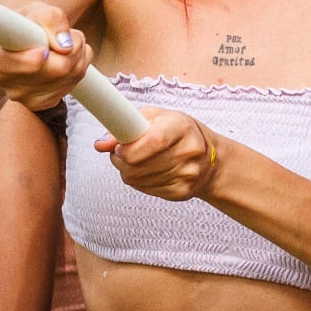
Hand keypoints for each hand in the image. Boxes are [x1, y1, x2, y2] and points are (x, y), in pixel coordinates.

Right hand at [0, 1, 91, 111]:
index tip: (43, 52)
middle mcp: (5, 81)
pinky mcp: (44, 103)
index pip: (3, 62)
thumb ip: (50, 19)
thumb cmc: (26, 25)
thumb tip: (66, 46)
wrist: (20, 48)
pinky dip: (79, 64)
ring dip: (78, 52)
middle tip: (67, 34)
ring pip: (71, 73)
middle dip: (72, 46)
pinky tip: (65, 58)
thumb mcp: (36, 11)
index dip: (27, 60)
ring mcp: (24, 97)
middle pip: (55, 69)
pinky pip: (75, 81)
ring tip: (64, 43)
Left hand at [97, 107, 220, 201]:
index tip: (118, 147)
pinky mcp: (182, 192)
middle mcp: (190, 151)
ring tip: (138, 161)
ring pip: (138, 180)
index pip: (153, 141)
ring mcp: (188, 174)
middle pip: (138, 165)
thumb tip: (101, 144)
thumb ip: (127, 125)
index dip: (129, 148)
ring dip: (128, 171)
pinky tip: (149, 172)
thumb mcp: (156, 118)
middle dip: (121, 160)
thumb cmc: (178, 133)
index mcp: (182, 126)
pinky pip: (146, 190)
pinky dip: (140, 182)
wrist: (209, 159)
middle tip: (123, 153)